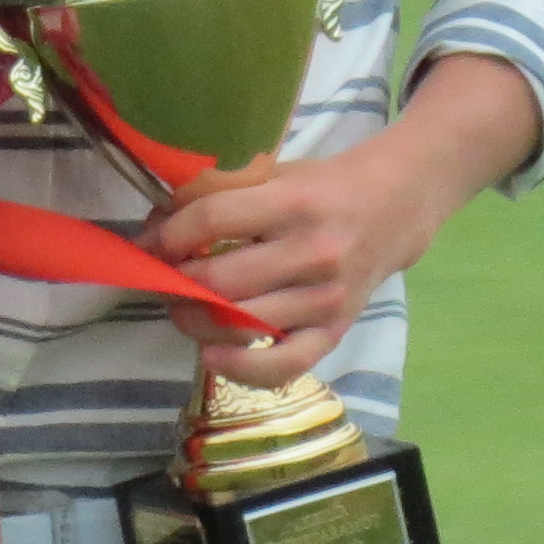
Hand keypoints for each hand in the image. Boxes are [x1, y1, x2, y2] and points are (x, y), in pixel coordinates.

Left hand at [142, 138, 462, 390]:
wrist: (395, 207)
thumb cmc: (320, 188)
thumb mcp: (273, 174)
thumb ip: (217, 194)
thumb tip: (153, 226)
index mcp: (294, 202)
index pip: (212, 220)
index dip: (168, 235)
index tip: (148, 243)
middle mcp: (315, 253)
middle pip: (221, 279)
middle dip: (177, 282)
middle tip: (162, 278)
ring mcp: (328, 298)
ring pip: (242, 323)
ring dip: (195, 320)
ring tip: (182, 307)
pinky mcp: (337, 331)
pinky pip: (285, 365)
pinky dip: (242, 368)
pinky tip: (212, 355)